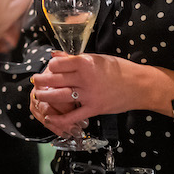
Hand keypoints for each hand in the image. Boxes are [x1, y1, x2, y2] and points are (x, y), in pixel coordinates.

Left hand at [31, 52, 145, 136]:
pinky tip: (50, 117)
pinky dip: (60, 118)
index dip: (50, 66)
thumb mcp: (97, 58)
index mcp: (85, 62)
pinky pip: (73, 116)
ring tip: (38, 95)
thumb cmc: (119, 68)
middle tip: (35, 80)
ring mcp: (88, 95)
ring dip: (45, 96)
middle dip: (42, 80)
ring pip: (60, 96)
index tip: (48, 67)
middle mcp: (85, 78)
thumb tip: (54, 54)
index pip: (58, 64)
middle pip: (55, 80)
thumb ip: (74, 58)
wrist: (139, 85)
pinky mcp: (93, 109)